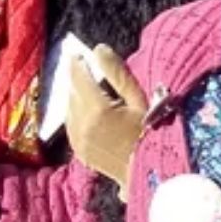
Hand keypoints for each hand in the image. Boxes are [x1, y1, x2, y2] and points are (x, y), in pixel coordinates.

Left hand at [63, 45, 146, 195]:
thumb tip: (98, 49)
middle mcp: (82, 124)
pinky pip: (71, 124)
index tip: (77, 53)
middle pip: (72, 92)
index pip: (79, 78)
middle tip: (83, 67)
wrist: (150, 172)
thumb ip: (116, 73)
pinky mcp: (79, 150)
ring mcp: (78, 140)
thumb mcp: (138, 99)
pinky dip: (76, 113)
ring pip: (69, 108)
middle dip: (77, 79)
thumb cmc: (151, 131)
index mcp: (97, 109)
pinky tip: (88, 110)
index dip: (77, 63)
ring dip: (76, 96)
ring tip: (88, 88)